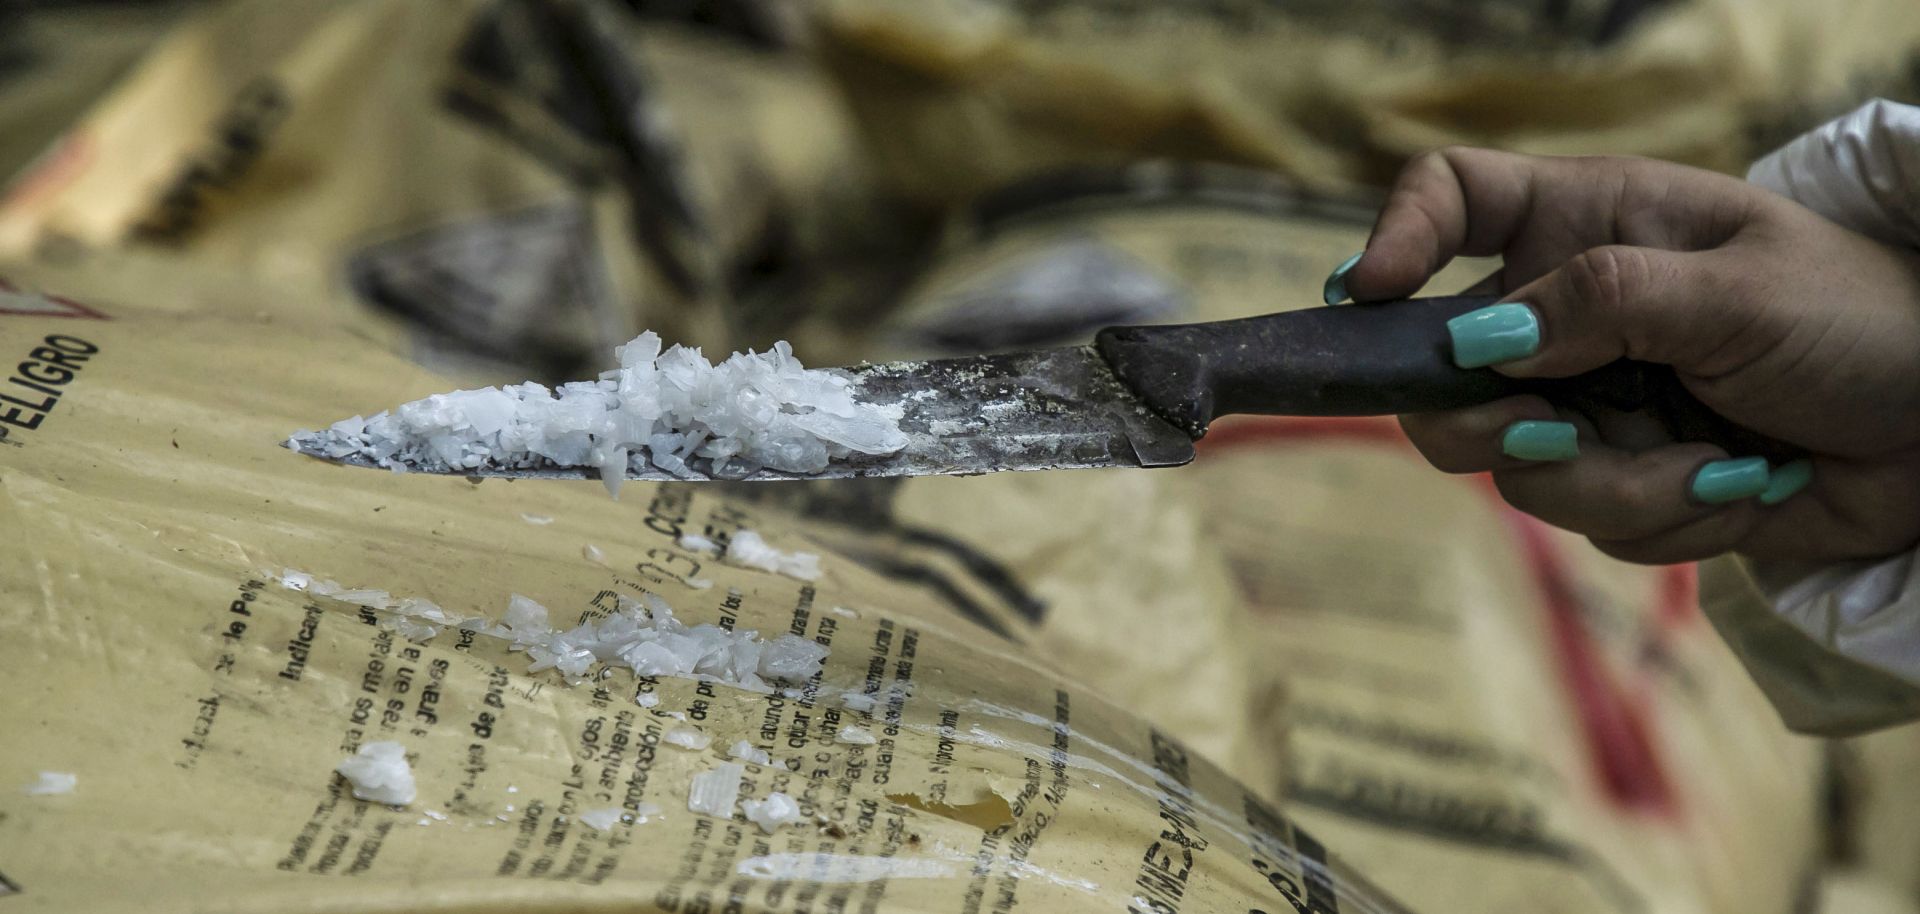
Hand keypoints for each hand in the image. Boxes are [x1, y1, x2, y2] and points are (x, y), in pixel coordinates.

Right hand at [1325, 147, 1919, 564]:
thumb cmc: (1859, 320)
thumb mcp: (1737, 292)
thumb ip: (1603, 304)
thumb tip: (1478, 340)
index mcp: (1590, 225)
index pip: (1455, 198)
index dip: (1396, 236)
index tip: (1367, 297)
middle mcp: (1568, 315)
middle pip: (1440, 373)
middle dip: (1483, 422)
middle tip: (1548, 431)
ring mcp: (1589, 402)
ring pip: (1514, 469)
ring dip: (1617, 484)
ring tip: (1714, 467)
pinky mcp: (1623, 480)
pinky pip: (1587, 522)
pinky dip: (1664, 520)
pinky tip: (1737, 489)